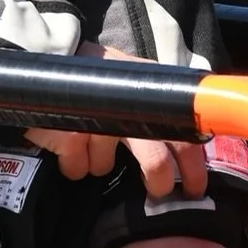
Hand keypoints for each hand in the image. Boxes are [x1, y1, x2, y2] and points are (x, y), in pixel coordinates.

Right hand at [24, 43, 207, 197]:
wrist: (52, 55)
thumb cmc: (99, 76)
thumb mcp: (135, 84)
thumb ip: (155, 110)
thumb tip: (184, 148)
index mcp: (150, 97)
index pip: (184, 137)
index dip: (193, 167)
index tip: (195, 190)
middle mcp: (128, 111)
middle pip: (155, 162)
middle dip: (158, 183)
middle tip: (156, 192)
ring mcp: (98, 124)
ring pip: (104, 167)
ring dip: (97, 161)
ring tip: (89, 141)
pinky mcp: (70, 136)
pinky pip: (77, 168)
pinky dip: (72, 162)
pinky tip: (68, 141)